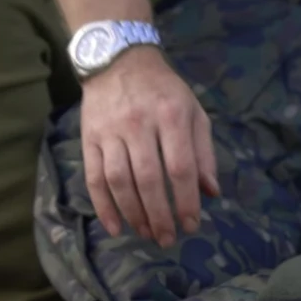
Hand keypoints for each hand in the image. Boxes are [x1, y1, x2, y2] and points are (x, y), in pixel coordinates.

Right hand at [80, 48, 220, 244]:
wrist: (118, 61)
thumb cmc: (164, 91)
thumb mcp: (194, 112)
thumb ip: (204, 152)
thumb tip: (211, 192)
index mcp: (171, 116)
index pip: (180, 167)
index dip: (186, 200)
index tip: (191, 224)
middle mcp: (138, 123)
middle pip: (148, 179)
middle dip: (159, 215)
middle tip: (168, 239)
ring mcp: (110, 131)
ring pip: (119, 181)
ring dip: (133, 214)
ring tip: (146, 233)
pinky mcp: (89, 138)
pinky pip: (93, 177)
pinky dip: (102, 206)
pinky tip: (114, 227)